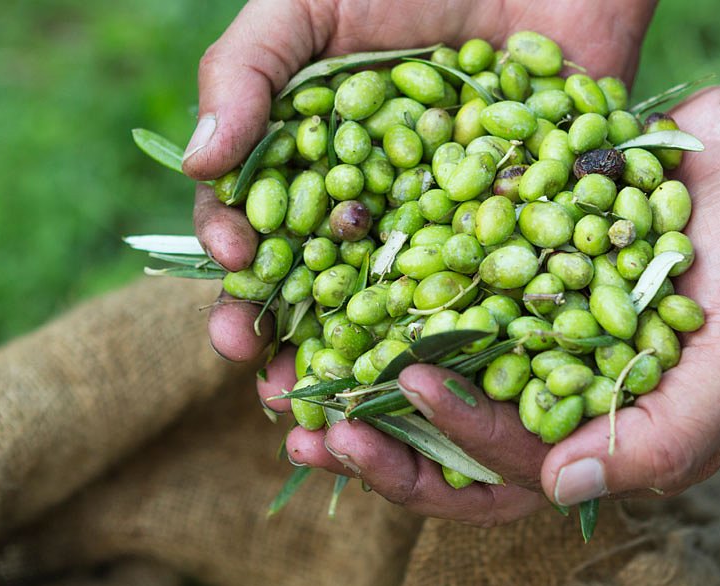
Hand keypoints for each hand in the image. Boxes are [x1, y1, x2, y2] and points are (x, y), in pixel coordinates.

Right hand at [187, 0, 656, 359]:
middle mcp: (373, 208)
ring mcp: (446, 227)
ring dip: (372, 369)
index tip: (233, 274)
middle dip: (293, 343)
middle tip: (273, 386)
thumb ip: (246, 71)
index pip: (257, 227)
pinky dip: (476, 345)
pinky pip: (498, 298)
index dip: (237, 259)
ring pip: (401, 314)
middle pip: (322, 291)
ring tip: (348, 411)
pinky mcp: (523, 236)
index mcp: (310, 164)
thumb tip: (195, 162)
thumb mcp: (308, 3)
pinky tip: (454, 381)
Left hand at [260, 84, 719, 524]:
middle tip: (306, 424)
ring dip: (365, 373)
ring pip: (433, 369)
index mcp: (606, 439)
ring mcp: (532, 329)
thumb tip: (559, 487)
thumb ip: (657, 438)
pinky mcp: (516, 265)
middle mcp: (558, 393)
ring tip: (294, 370)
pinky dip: (394, 291)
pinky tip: (338, 278)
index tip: (398, 401)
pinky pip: (446, 288)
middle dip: (378, 441)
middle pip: (451, 441)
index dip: (447, 454)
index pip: (510, 475)